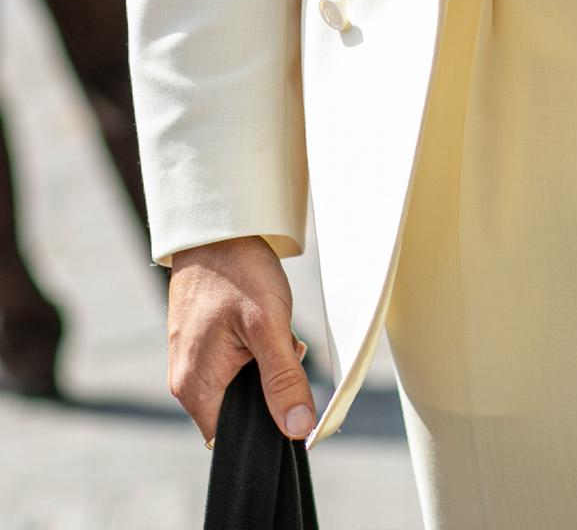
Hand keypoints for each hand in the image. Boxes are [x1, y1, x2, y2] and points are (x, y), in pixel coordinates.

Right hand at [168, 236, 313, 445]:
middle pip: (241, 411)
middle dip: (271, 389)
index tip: (293, 400)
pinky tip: (266, 325)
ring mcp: (193, 361)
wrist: (217, 229)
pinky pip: (236, 364)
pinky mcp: (203, 343)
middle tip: (285, 351)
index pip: (233, 438)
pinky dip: (258, 351)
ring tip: (275, 333)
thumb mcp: (269, 327)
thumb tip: (298, 428)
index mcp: (196, 388)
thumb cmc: (237, 272)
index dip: (268, 427)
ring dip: (267, 367)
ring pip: (243, 384)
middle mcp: (187, 381)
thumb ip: (283, 380)